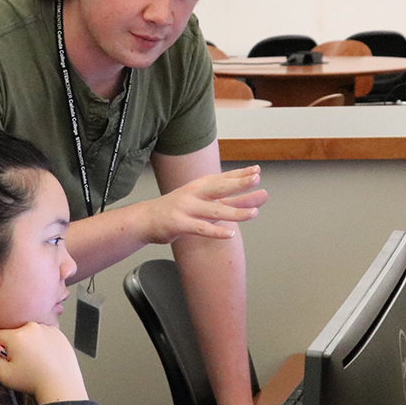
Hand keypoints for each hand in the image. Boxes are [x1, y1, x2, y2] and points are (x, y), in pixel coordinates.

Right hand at [0, 323, 88, 404]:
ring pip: (29, 333)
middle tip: (16, 362)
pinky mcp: (58, 333)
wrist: (61, 386)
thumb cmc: (34, 382)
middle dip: (11, 346)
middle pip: (13, 333)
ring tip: (32, 361)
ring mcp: (47, 329)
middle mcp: (32, 328)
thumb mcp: (4, 375)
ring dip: (27, 343)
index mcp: (17, 336)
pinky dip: (41, 343)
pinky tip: (43, 358)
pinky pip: (43, 335)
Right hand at [142, 165, 267, 244]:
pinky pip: (201, 228)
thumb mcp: (205, 202)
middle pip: (219, 187)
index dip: (240, 174)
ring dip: (235, 211)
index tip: (257, 170)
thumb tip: (259, 198)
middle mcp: (194, 193)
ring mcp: (186, 208)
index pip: (223, 178)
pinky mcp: (179, 224)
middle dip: (238, 183)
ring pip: (214, 210)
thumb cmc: (179, 210)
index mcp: (200, 185)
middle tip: (256, 178)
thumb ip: (232, 201)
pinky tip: (230, 234)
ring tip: (254, 213)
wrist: (146, 219)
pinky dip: (216, 231)